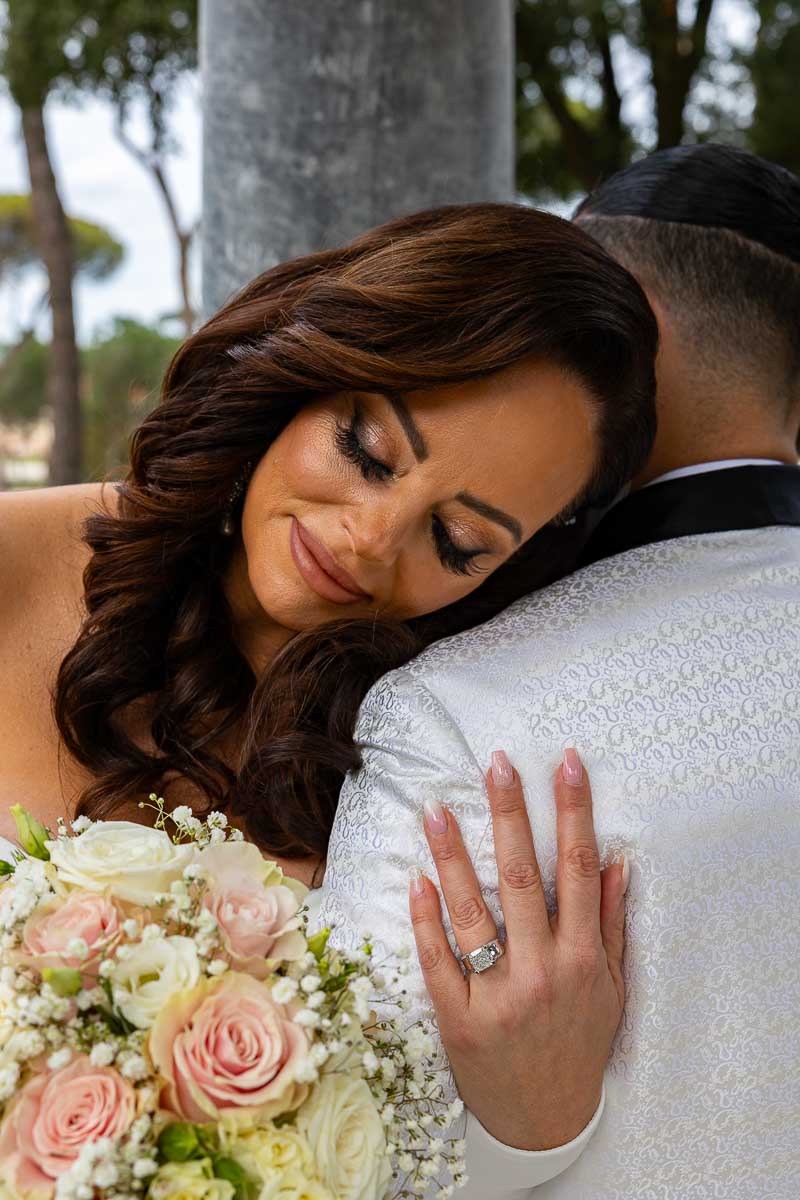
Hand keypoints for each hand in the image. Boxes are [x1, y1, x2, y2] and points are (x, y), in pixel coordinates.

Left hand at [408, 747, 626, 1150]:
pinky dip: (426, 918)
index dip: (573, 812)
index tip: (564, 764)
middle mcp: (542, 972)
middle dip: (510, 815)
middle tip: (497, 764)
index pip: (578, 869)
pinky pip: (438, 961)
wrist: (546, 1121)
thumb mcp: (612, 987)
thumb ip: (612, 923)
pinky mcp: (458, 1019)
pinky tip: (417, 878)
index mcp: (582, 959)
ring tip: (435, 807)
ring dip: (453, 856)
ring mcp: (497, 996)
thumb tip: (618, 860)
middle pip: (522, 879)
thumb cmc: (579, 1044)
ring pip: (472, 913)